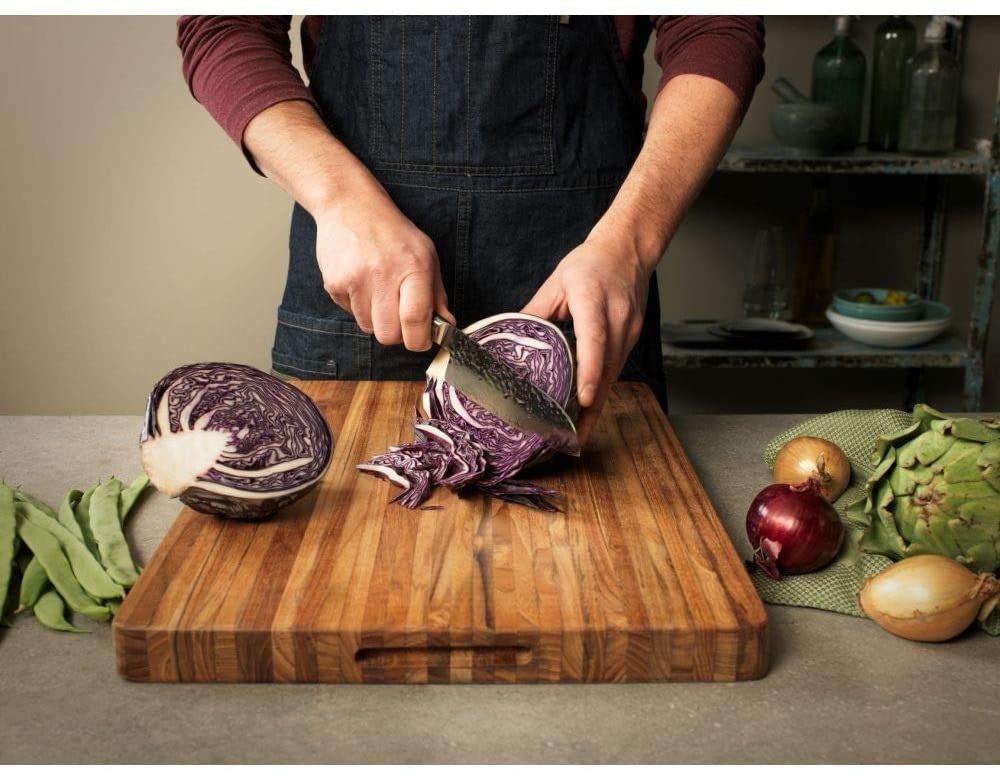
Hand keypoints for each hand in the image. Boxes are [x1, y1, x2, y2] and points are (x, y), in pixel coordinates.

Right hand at [314, 179, 453, 350]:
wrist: (349, 206)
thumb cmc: (392, 232)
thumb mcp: (426, 255)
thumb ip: (437, 294)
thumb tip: (447, 325)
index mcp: (413, 268)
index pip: (415, 320)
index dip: (419, 340)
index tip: (421, 339)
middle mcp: (383, 275)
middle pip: (389, 335)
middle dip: (397, 334)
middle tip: (399, 318)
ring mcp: (355, 280)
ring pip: (368, 328)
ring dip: (376, 319)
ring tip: (378, 293)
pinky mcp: (334, 284)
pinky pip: (349, 314)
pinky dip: (357, 307)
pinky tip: (360, 283)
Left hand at [521, 234, 652, 445]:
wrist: (628, 250)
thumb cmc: (590, 264)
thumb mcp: (556, 283)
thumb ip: (534, 312)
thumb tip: (507, 340)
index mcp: (594, 300)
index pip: (594, 339)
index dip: (590, 371)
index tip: (585, 399)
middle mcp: (617, 319)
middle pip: (607, 369)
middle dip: (591, 407)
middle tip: (570, 438)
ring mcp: (629, 331)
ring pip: (613, 375)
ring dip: (596, 407)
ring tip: (575, 436)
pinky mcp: (631, 339)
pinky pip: (615, 370)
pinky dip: (601, 391)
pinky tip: (587, 411)